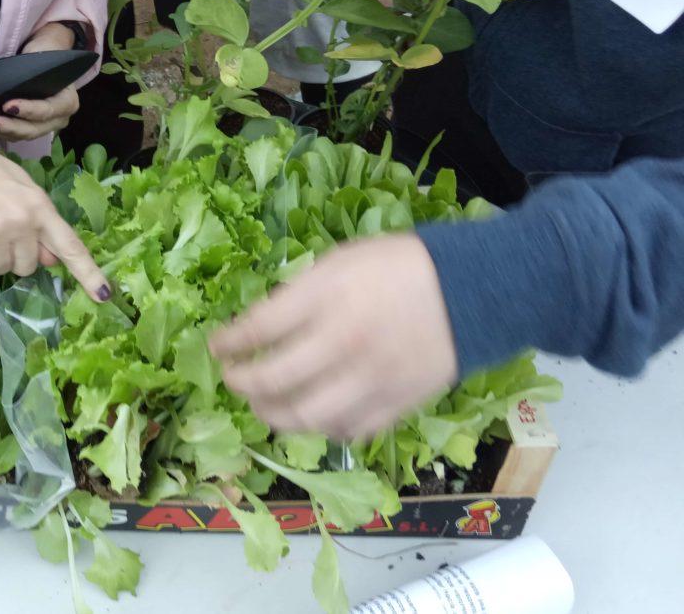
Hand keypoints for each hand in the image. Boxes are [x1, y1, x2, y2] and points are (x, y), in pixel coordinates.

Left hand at [0, 22, 83, 141]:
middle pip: (34, 129)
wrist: (44, 55)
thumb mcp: (41, 56)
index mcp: (67, 101)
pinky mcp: (31, 129)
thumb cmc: (44, 53)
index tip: (7, 106)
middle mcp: (59, 119)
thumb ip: (31, 69)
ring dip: (0, 131)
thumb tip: (8, 79)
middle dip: (10, 127)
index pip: (48, 110)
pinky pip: (15, 135)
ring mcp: (45, 126)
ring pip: (23, 135)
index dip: (28, 111)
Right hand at [0, 139, 110, 301]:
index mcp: (39, 206)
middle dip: (16, 255)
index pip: (70, 246)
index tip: (103, 295)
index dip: (88, 273)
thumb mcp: (21, 188)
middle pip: (28, 266)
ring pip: (2, 269)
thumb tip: (50, 259)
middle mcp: (21, 222)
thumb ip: (38, 222)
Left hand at [209, 234, 457, 439]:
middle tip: (233, 379)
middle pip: (271, 381)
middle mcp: (341, 344)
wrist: (473, 290)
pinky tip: (312, 416)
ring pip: (304, 417)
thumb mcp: (341, 260)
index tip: (217, 346)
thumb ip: (300, 291)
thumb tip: (264, 323)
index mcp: (326, 299)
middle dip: (241, 384)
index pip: (258, 329)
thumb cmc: (401, 267)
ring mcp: (367, 381)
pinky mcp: (393, 405)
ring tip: (263, 407)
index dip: (229, 341)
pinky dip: (321, 428)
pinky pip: (345, 430)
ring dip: (273, 416)